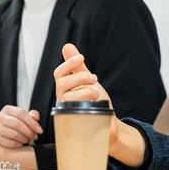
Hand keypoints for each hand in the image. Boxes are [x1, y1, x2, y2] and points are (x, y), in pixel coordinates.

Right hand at [0, 105, 42, 147]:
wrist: (2, 132)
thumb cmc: (14, 124)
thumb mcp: (24, 117)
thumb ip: (32, 115)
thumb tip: (35, 117)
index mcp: (7, 109)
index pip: (21, 113)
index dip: (32, 122)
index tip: (39, 130)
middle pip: (17, 124)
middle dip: (29, 132)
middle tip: (34, 136)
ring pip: (14, 134)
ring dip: (24, 139)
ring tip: (27, 139)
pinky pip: (9, 143)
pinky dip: (17, 144)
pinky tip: (20, 143)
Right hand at [55, 43, 147, 168]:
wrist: (109, 123)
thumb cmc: (95, 102)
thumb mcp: (87, 80)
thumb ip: (77, 66)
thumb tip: (67, 46)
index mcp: (65, 88)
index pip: (59, 74)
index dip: (68, 64)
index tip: (82, 57)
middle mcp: (63, 100)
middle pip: (62, 84)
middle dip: (79, 78)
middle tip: (94, 78)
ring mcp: (67, 112)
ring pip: (67, 98)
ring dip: (84, 92)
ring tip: (97, 93)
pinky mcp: (75, 123)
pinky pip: (74, 113)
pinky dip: (86, 105)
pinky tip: (96, 103)